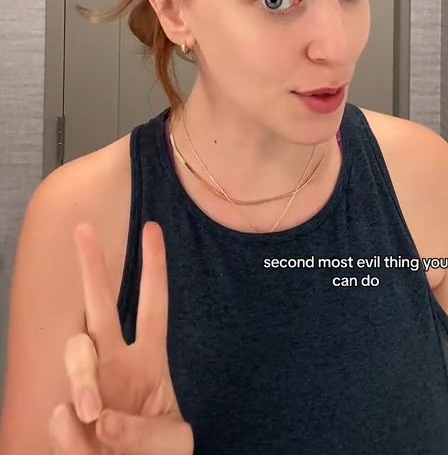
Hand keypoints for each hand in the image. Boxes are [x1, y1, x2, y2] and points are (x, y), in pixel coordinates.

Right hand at [48, 220, 193, 453]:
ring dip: (81, 377)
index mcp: (150, 359)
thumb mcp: (173, 442)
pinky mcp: (67, 421)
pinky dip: (70, 432)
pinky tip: (84, 437)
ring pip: (75, 350)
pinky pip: (60, 413)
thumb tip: (98, 417)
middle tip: (83, 228)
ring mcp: (90, 388)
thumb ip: (143, 431)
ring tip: (91, 412)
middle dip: (92, 265)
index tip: (152, 228)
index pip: (153, 304)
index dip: (153, 266)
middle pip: (100, 305)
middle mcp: (116, 364)